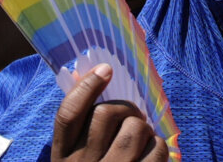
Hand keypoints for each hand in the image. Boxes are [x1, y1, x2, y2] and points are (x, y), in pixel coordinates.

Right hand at [52, 64, 169, 161]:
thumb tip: (85, 75)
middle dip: (125, 108)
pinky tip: (153, 152)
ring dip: (144, 126)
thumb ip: (78, 128)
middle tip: (132, 115)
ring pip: (135, 129)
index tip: (105, 70)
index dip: (87, 86)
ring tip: (142, 135)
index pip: (69, 113)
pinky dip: (159, 146)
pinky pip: (157, 151)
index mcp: (62, 157)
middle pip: (105, 114)